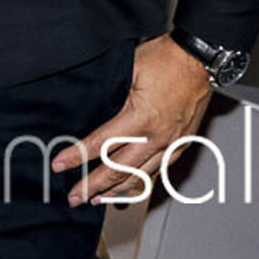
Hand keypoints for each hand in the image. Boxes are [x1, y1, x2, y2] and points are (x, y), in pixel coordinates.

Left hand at [51, 35, 211, 206]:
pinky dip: (142, 182)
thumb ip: (110, 93)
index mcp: (142, 118)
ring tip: (98, 199)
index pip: (101, 144)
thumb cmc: (167, 59)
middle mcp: (158, 136)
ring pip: (140, 176)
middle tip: (74, 196)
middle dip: (93, 185)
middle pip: (118, 170)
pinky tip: (131, 187)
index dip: (77, 156)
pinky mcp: (182, 144)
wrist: (199, 59)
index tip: (60, 164)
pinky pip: (160, 171)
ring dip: (116, 190)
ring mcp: (172, 143)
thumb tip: (90, 108)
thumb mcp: (128, 70)